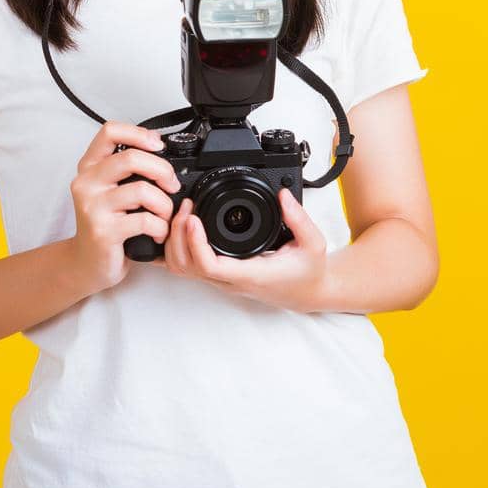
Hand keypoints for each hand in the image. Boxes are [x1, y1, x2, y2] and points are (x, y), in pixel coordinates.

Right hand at [66, 122, 180, 293]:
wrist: (87, 264)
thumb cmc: (105, 225)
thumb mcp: (108, 191)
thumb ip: (124, 170)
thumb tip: (159, 148)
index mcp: (89, 168)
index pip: (109, 132)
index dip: (138, 133)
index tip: (157, 145)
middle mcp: (86, 183)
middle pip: (132, 158)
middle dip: (162, 169)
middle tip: (172, 184)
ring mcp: (93, 207)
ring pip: (143, 190)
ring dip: (165, 204)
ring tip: (165, 216)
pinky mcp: (104, 231)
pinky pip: (145, 220)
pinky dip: (160, 227)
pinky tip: (158, 234)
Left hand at [159, 189, 330, 310]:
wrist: (308, 291)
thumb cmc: (308, 272)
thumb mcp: (312, 244)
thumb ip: (299, 219)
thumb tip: (283, 195)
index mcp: (251, 275)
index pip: (210, 266)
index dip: (195, 242)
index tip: (194, 218)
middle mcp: (231, 281)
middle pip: (187, 266)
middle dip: (179, 235)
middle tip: (187, 208)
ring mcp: (222, 280)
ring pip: (182, 269)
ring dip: (175, 242)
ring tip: (183, 215)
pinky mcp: (219, 276)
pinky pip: (188, 267)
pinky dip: (177, 250)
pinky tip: (179, 231)